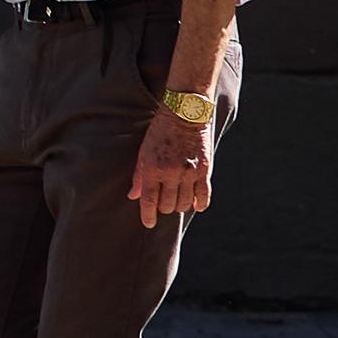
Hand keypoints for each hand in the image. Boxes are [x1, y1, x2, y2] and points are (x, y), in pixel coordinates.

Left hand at [128, 105, 214, 227]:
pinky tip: (196, 205)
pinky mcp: (205, 170)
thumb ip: (139, 175)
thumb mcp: (144, 151)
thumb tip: (133, 196)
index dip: (148, 216)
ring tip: (176, 200)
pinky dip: (199, 204)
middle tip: (163, 202)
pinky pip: (204, 196)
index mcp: (153, 168)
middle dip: (163, 207)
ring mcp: (189, 172)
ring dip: (179, 206)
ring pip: (185, 204)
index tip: (149, 223)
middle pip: (167, 205)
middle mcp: (171, 173)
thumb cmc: (160, 131)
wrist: (184, 113)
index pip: (149, 200)